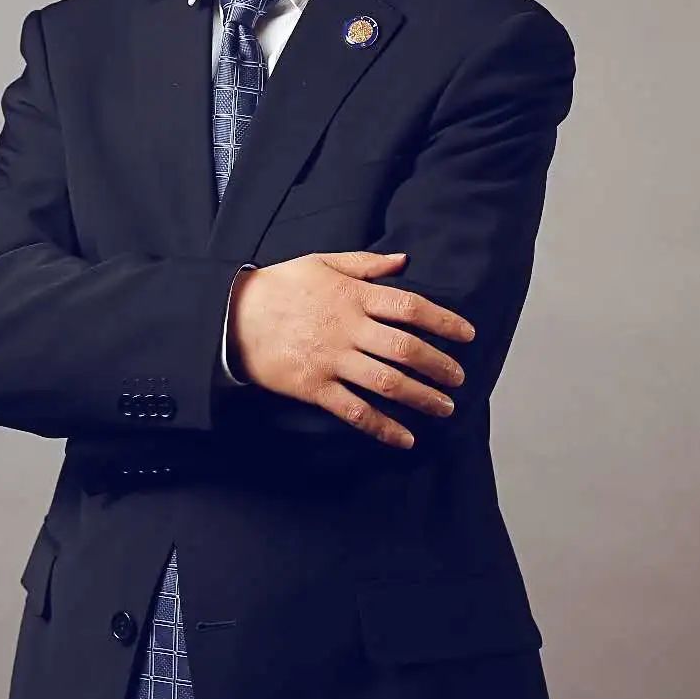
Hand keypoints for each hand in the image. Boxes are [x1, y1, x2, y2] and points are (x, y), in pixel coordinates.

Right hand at [226, 250, 475, 448]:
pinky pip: (355, 411)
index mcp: (353, 295)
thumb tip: (404, 260)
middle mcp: (348, 328)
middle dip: (439, 365)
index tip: (467, 334)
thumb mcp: (322, 262)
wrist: (232, 316)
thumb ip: (366, 263)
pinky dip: (383, 427)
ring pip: (387, 383)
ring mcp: (331, 360)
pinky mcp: (314, 387)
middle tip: (459, 377)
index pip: (410, 307)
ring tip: (445, 407)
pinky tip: (405, 437)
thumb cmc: (281, 285)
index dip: (444, 321)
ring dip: (422, 397)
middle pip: (406, 349)